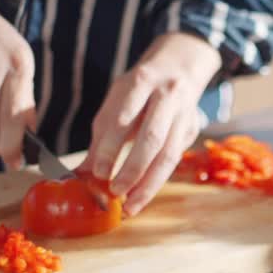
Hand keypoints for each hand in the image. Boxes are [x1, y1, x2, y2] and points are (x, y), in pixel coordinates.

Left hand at [81, 32, 221, 214]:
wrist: (180, 67)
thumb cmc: (140, 89)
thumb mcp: (116, 101)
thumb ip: (101, 137)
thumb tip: (80, 174)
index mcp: (142, 81)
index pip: (124, 118)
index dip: (110, 147)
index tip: (98, 172)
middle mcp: (167, 97)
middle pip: (151, 138)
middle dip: (132, 170)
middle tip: (115, 192)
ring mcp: (184, 114)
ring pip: (168, 155)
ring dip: (148, 185)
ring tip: (130, 206)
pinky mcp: (191, 131)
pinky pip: (174, 160)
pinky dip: (157, 181)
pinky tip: (142, 195)